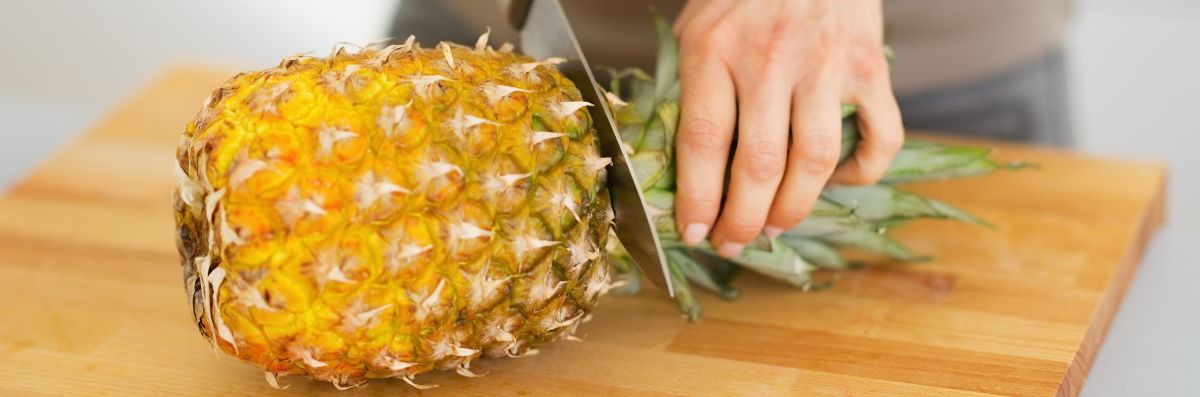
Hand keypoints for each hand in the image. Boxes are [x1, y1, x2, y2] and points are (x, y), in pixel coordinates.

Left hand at [672, 0, 902, 256]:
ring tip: (774, 226)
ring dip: (793, 208)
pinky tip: (838, 182)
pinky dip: (862, 172)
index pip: (703, 142)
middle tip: (733, 242)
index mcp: (714, 50)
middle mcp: (770, 60)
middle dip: (743, 220)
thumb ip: (689, 88)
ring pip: (814, 161)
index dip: (698, 199)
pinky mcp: (869, 66)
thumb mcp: (697, 28)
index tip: (695, 231)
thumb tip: (678, 165)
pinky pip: (878, 136)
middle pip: (758, 165)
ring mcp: (825, 65)